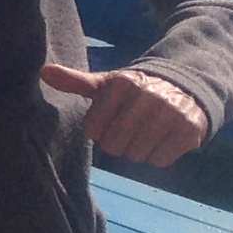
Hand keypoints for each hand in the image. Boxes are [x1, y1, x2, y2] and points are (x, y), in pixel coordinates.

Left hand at [41, 61, 208, 168]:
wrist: (185, 88)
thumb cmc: (134, 92)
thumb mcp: (106, 84)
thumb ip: (75, 81)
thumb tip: (44, 72)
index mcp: (122, 84)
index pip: (93, 129)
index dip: (99, 131)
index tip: (110, 121)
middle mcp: (147, 95)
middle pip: (114, 145)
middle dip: (118, 144)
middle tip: (129, 130)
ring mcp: (170, 112)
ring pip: (137, 155)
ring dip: (139, 151)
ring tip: (146, 133)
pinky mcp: (189, 129)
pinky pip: (160, 160)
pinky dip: (158, 156)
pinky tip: (162, 139)